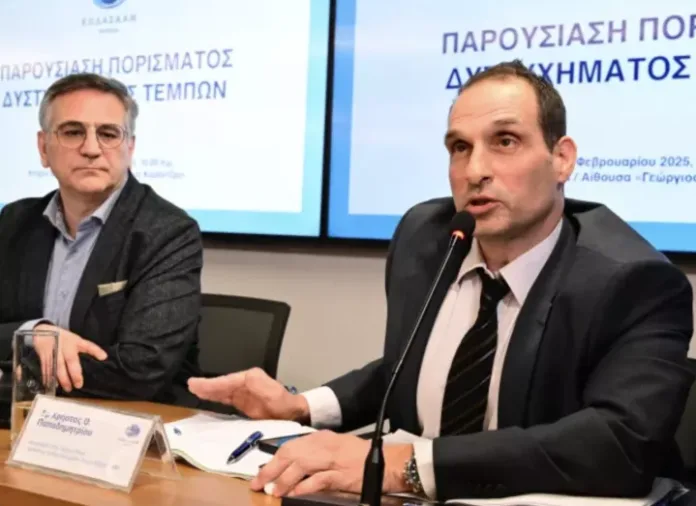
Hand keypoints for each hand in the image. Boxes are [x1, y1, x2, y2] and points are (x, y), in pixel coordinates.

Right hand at [34, 324, 106, 391]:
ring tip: (67, 388)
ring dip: (62, 379)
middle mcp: (65, 346)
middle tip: (79, 384)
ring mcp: (54, 350)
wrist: (43, 331)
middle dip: (75, 373)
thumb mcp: (76, 340)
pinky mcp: (44, 356)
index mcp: (75, 341)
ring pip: (58, 366)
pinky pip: (46, 368)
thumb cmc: (64, 338)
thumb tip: (103, 357)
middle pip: (71, 360)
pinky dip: (49, 378)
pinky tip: (53, 385)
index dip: (96, 350)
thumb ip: (88, 348)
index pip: (88, 345)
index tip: (103, 357)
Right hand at [187, 367, 308, 421]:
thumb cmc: (284, 405)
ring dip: (209, 390)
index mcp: (251, 378)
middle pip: (223, 384)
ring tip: (194, 388)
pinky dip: (215, 397)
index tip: (196, 384)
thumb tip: (242, 380)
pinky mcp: (243, 402)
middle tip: (191, 385)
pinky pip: (226, 397)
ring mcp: (244, 392)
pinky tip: (207, 397)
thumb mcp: (273, 394)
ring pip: (222, 390)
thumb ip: (258, 386)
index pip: (227, 381)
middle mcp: (246, 382)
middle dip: (207, 385)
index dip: (212, 383)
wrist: (294, 415)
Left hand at [250, 431, 412, 496]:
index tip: (262, 471)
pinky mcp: (341, 475)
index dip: (273, 459)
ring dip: (283, 480)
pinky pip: (317, 481)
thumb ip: (315, 454)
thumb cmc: (362, 456)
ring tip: (273, 491)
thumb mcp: (335, 447)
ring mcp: (332, 460)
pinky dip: (303, 487)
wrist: (388, 461)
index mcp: (321, 438)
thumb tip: (293, 467)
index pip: (290, 446)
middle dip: (271, 469)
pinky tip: (293, 494)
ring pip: (300, 466)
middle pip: (290, 454)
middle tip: (258, 483)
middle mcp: (324, 445)